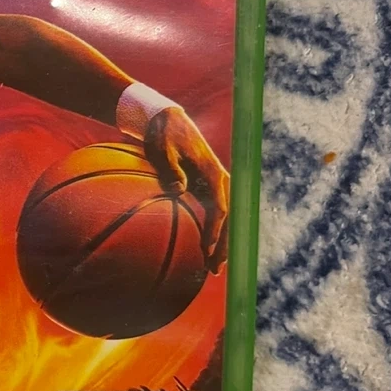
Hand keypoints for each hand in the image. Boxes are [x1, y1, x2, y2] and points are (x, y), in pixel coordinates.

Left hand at [143, 106, 228, 271]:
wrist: (167, 120)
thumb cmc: (163, 135)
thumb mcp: (163, 147)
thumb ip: (171, 168)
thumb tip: (180, 190)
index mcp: (213, 173)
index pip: (220, 207)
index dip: (215, 230)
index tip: (207, 249)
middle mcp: (220, 181)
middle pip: (228, 219)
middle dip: (224, 245)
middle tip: (214, 269)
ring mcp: (215, 185)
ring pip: (225, 219)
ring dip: (222, 243)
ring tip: (213, 268)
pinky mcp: (207, 188)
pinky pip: (215, 214)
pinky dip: (213, 232)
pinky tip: (204, 250)